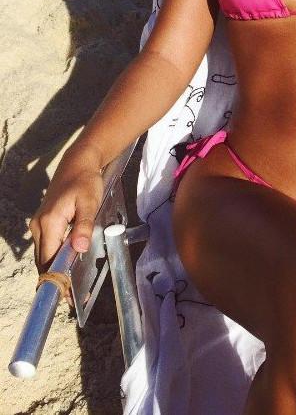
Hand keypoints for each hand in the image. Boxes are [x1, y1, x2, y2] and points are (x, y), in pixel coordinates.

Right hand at [29, 161, 103, 302]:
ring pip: (43, 255)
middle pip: (43, 261)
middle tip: (71, 298)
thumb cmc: (85, 182)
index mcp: (49, 223)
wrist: (77, 164)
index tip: (66, 296)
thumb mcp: (89, 202)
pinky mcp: (44, 223)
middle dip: (55, 280)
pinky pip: (47, 246)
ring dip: (54, 271)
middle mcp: (39, 227)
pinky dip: (54, 258)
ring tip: (70, 288)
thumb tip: (78, 249)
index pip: (49, 259)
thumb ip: (83, 225)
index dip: (57, 279)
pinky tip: (66, 266)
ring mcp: (39, 225)